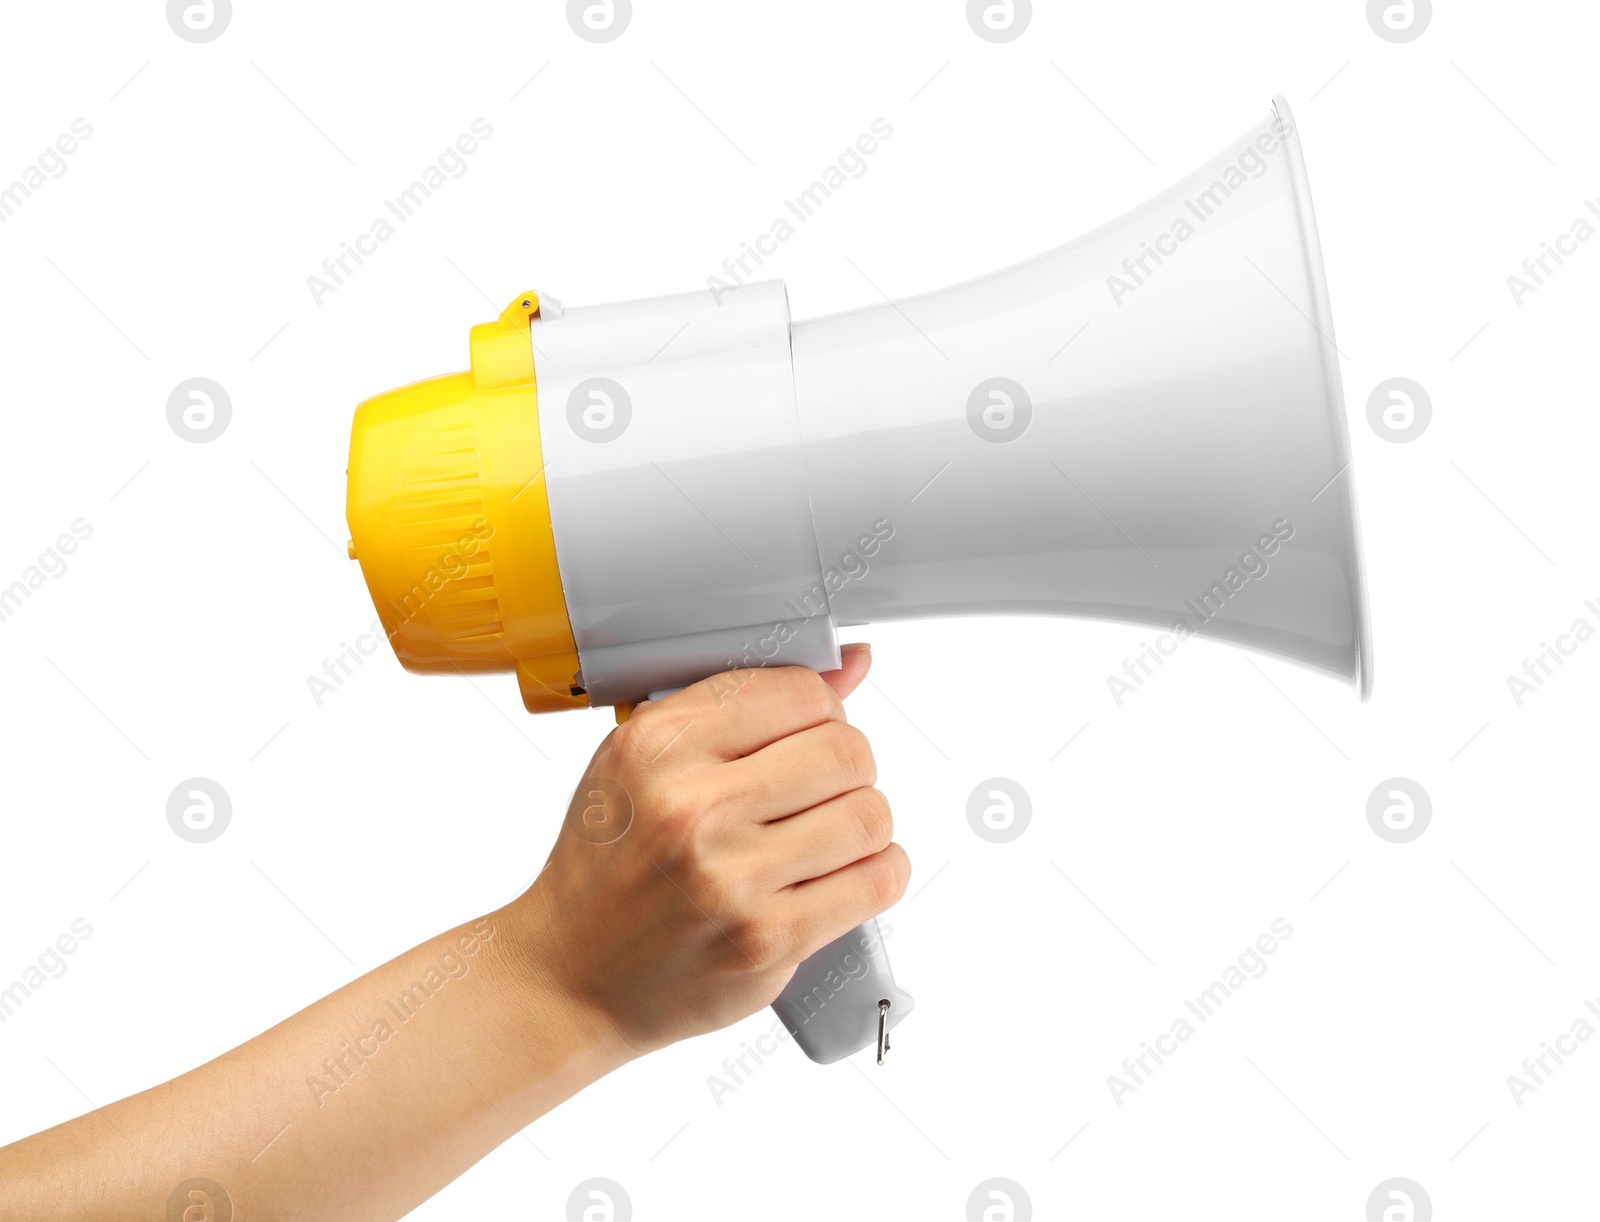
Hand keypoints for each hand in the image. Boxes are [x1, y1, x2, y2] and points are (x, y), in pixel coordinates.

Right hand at [511, 644, 909, 1056]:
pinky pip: (875, 881)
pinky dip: (877, 872)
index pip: (797, 691)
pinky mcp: (768, 939)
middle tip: (822, 789)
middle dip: (848, 766)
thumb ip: (745, 706)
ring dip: (864, 822)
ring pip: (870, 814)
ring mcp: (732, 877)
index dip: (819, 709)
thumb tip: (854, 663)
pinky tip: (843, 873)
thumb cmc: (611, 863)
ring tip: (830, 834)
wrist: (571, 974)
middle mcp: (693, 807)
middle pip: (846, 750)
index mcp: (659, 745)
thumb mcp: (646, 762)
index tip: (809, 733)